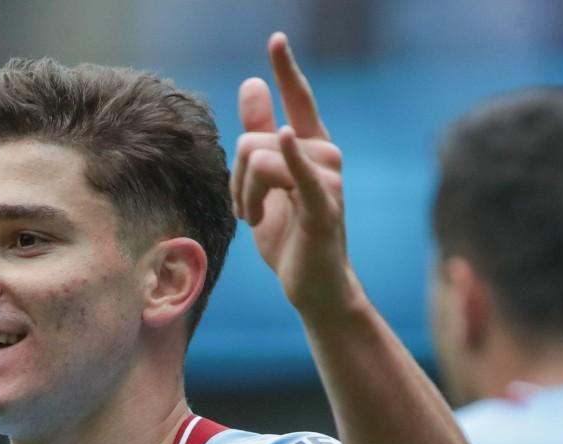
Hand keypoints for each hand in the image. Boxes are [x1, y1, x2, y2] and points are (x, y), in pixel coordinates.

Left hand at [231, 33, 353, 314]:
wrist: (312, 287)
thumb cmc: (289, 237)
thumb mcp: (263, 182)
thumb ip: (259, 135)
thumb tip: (251, 84)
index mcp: (309, 148)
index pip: (299, 99)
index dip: (287, 69)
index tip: (276, 38)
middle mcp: (324, 156)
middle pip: (253, 140)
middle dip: (234, 177)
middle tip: (243, 209)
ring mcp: (328, 181)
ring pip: (258, 160)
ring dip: (242, 196)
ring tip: (254, 219)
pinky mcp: (324, 209)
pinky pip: (300, 176)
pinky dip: (290, 158)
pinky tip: (286, 138)